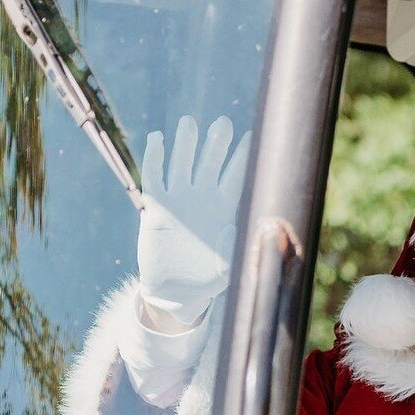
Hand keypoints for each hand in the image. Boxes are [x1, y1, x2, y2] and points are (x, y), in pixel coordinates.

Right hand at [137, 115, 251, 326]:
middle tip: (223, 123)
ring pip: (183, 164)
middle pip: (211, 163)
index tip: (252, 138)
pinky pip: (155, 177)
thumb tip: (259, 234)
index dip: (242, 158)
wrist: (177, 290)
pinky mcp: (157, 207)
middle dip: (216, 143)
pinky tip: (157, 139)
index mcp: (224, 209)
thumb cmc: (208, 279)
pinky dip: (155, 158)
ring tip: (189, 123)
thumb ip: (242, 249)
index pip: (236, 177)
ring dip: (186, 144)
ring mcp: (180, 200)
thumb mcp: (231, 266)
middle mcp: (203, 198)